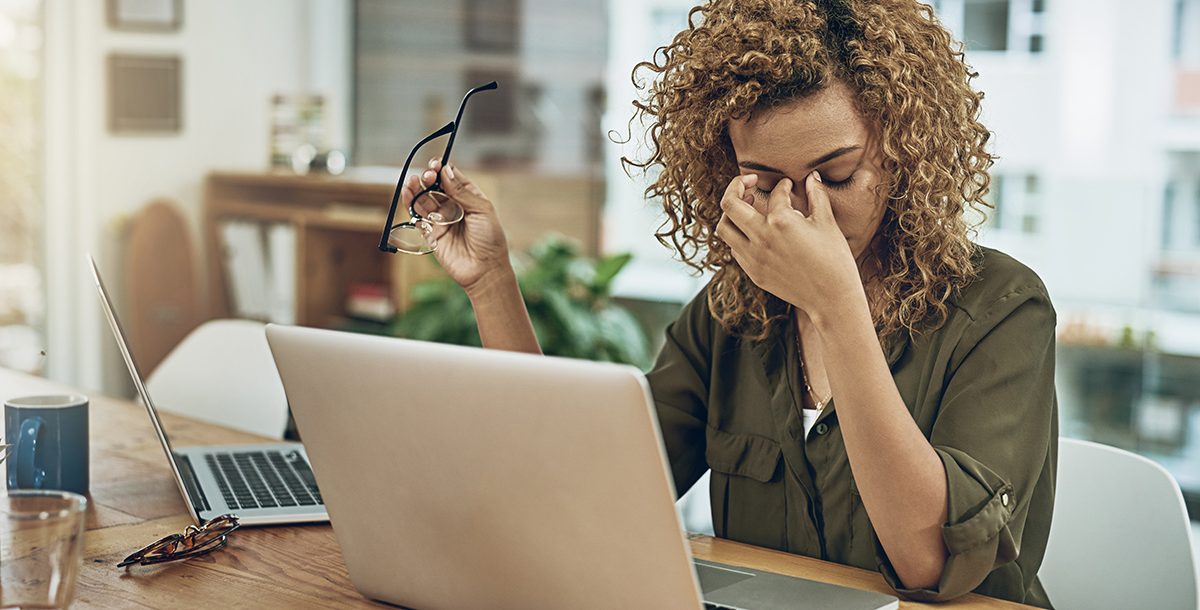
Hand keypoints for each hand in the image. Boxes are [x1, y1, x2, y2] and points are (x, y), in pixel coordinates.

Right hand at [404, 159, 511, 293]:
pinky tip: (408, 193)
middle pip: (435, 186)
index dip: (442, 170)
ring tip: (414, 182)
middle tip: (427, 176)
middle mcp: (454, 207)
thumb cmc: (490, 239)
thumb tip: (445, 171)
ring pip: (424, 199)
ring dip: (417, 189)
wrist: (485, 269)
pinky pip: (417, 216)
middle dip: (429, 178)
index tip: (436, 165)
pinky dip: (411, 204)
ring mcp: (441, 219)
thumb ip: (461, 191)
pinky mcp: (430, 233)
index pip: (451, 178)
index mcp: (469, 198)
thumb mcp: (481, 210)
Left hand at [714, 172, 864, 321]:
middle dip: (736, 187)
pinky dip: (739, 236)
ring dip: (731, 213)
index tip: (788, 186)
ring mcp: (753, 258)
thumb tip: (813, 177)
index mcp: (781, 221)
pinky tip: (754, 232)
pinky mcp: (753, 273)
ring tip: (746, 206)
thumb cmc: (835, 260)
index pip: (775, 194)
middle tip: (749, 182)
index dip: (783, 185)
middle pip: (729, 205)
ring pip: (724, 229)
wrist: (832, 299)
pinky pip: (734, 249)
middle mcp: (761, 238)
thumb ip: (817, 196)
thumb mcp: (827, 223)